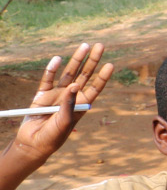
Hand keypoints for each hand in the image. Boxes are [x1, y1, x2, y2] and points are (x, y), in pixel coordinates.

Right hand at [6, 42, 112, 163]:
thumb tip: (75, 85)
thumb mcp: (65, 121)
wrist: (33, 143)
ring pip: (68, 73)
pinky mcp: (41, 94)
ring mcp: (57, 94)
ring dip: (76, 59)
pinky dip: (51, 69)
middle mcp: (71, 96)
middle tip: (100, 46)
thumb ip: (70, 104)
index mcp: (82, 104)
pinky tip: (58, 59)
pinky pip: (47, 79)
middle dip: (92, 61)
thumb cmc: (54, 136)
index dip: (103, 76)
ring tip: (85, 46)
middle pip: (84, 75)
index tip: (111, 64)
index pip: (95, 87)